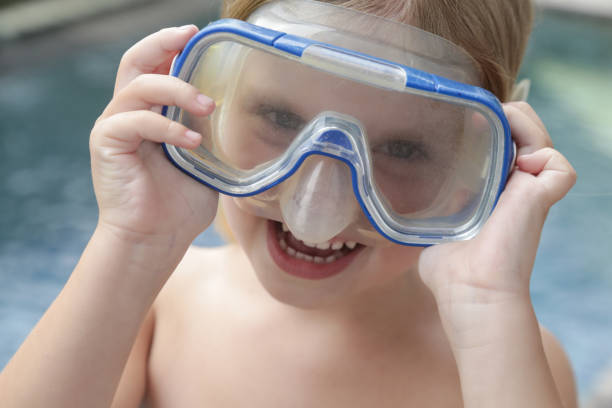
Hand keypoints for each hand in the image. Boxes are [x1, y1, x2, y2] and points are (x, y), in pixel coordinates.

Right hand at [90, 26, 218, 247]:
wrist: (156, 239)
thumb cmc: (179, 204)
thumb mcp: (202, 160)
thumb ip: (207, 131)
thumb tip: (231, 108)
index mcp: (149, 114)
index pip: (154, 67)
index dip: (171, 46)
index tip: (197, 34)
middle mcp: (128, 114)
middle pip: (136, 61)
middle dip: (163, 43)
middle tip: (191, 38)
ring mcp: (114, 127)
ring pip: (139, 86)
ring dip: (177, 89)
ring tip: (208, 107)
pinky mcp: (106, 143)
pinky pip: (136, 120)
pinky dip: (167, 126)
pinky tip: (192, 142)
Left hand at [418, 101, 576, 344]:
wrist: (468, 289)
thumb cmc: (449, 268)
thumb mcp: (433, 226)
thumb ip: (428, 209)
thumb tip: (403, 197)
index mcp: (492, 191)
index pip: (501, 146)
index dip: (489, 128)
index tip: (463, 119)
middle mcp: (514, 188)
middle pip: (523, 135)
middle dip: (506, 118)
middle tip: (479, 119)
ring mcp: (531, 192)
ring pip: (542, 140)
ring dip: (522, 125)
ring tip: (497, 125)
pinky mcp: (542, 197)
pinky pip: (559, 165)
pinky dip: (544, 154)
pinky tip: (518, 162)